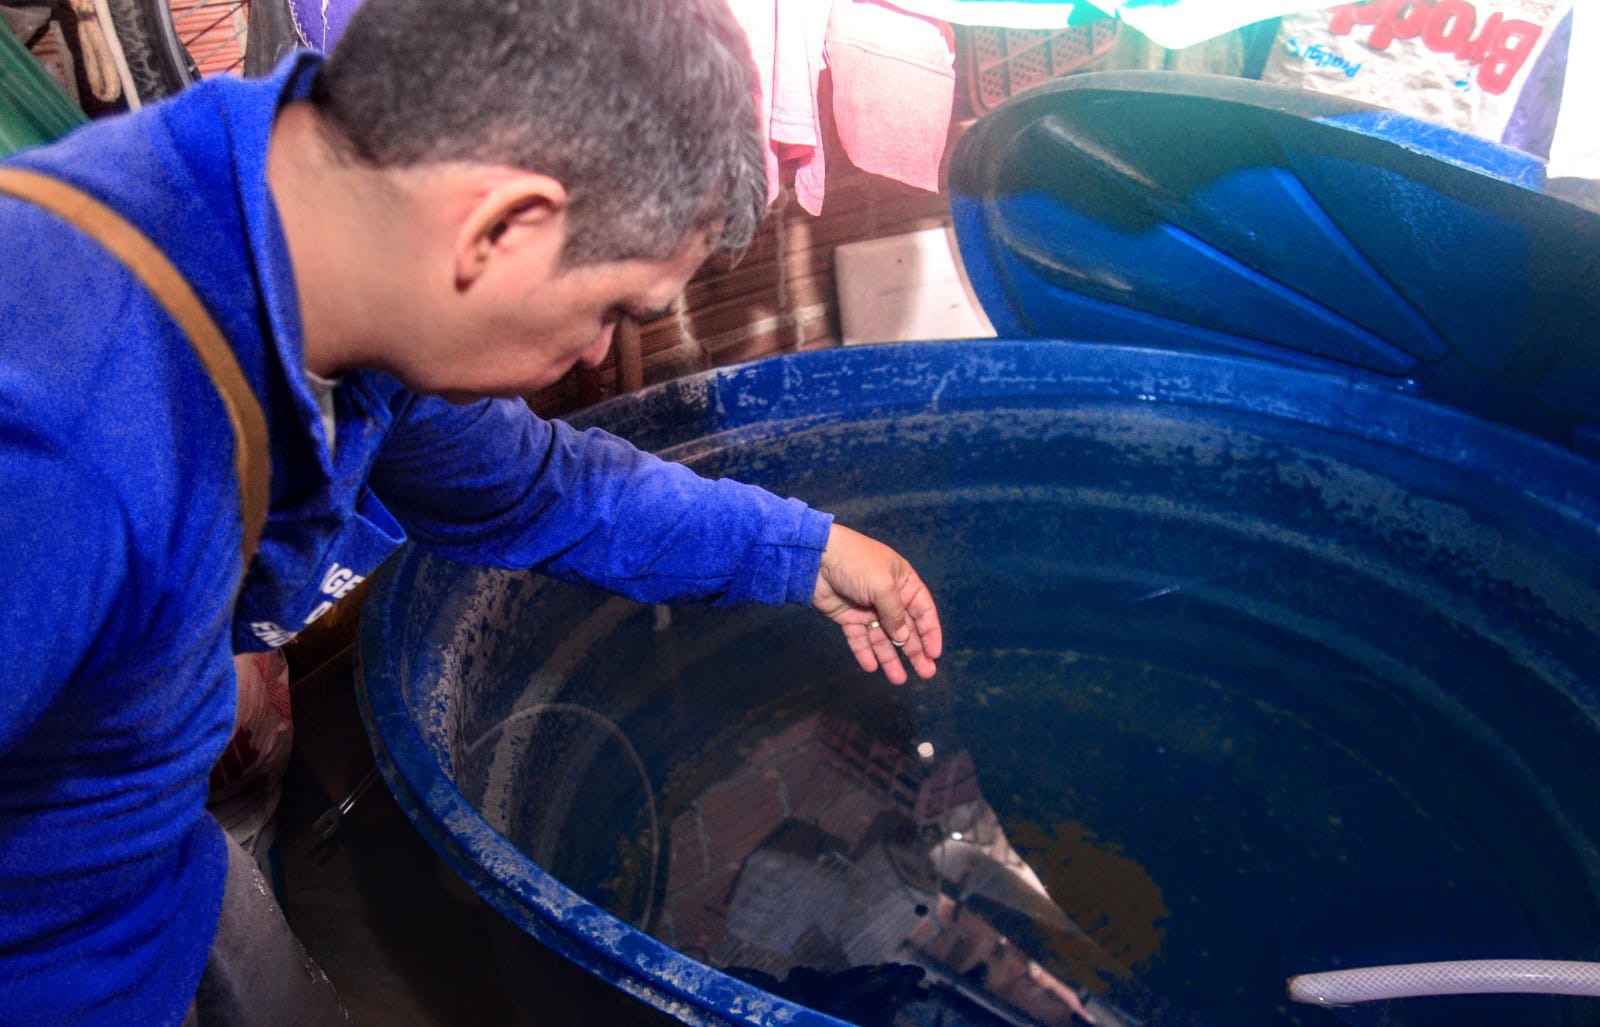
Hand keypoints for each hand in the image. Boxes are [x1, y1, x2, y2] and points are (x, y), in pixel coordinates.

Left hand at [812, 523, 941, 684]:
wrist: (816, 558)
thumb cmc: (857, 564)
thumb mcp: (883, 586)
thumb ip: (896, 614)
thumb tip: (903, 638)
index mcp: (904, 583)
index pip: (924, 611)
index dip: (931, 633)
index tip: (934, 654)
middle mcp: (888, 597)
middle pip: (906, 629)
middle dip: (915, 651)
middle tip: (925, 673)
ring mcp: (867, 609)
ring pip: (883, 638)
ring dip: (891, 658)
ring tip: (898, 679)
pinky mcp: (848, 617)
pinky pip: (860, 638)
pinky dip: (865, 652)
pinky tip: (871, 667)